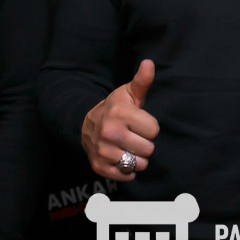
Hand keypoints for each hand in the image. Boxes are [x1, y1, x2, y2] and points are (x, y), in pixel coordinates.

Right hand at [81, 59, 159, 180]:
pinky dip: (127, 170)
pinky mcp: (100, 167)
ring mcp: (103, 151)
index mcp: (120, 113)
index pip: (154, 130)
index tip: (138, 123)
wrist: (86, 124)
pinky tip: (120, 157)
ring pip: (139, 164)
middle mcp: (110, 132)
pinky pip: (126, 176)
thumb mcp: (128, 93)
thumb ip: (142, 81)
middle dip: (144, 143)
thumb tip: (149, 63)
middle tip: (132, 135)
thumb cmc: (115, 108)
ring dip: (137, 158)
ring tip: (128, 147)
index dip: (149, 127)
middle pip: (148, 149)